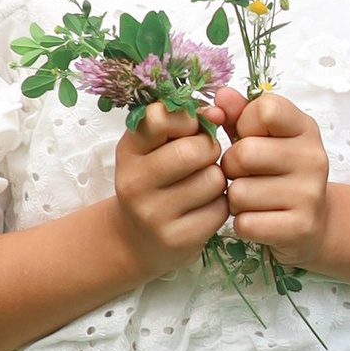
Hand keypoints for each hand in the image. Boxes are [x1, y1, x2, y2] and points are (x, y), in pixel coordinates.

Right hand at [113, 99, 229, 281]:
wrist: (135, 239)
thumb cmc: (154, 182)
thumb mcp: (154, 147)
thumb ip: (184, 121)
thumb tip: (220, 111)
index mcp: (129, 150)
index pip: (160, 117)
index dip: (187, 118)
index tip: (191, 127)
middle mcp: (134, 182)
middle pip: (193, 151)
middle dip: (209, 149)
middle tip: (204, 158)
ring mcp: (154, 214)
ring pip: (212, 180)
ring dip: (217, 178)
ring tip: (202, 184)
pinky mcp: (178, 238)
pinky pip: (220, 209)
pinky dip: (220, 204)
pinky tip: (204, 207)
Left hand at [218, 85, 330, 259]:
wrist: (313, 223)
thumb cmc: (278, 172)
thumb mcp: (264, 137)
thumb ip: (240, 114)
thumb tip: (220, 96)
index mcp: (305, 128)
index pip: (265, 110)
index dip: (244, 124)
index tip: (249, 138)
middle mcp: (313, 158)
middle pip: (245, 153)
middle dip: (232, 167)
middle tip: (243, 175)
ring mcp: (310, 195)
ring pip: (239, 192)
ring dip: (235, 199)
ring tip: (251, 198)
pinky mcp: (300, 228)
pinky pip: (246, 223)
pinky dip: (243, 224)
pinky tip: (258, 219)